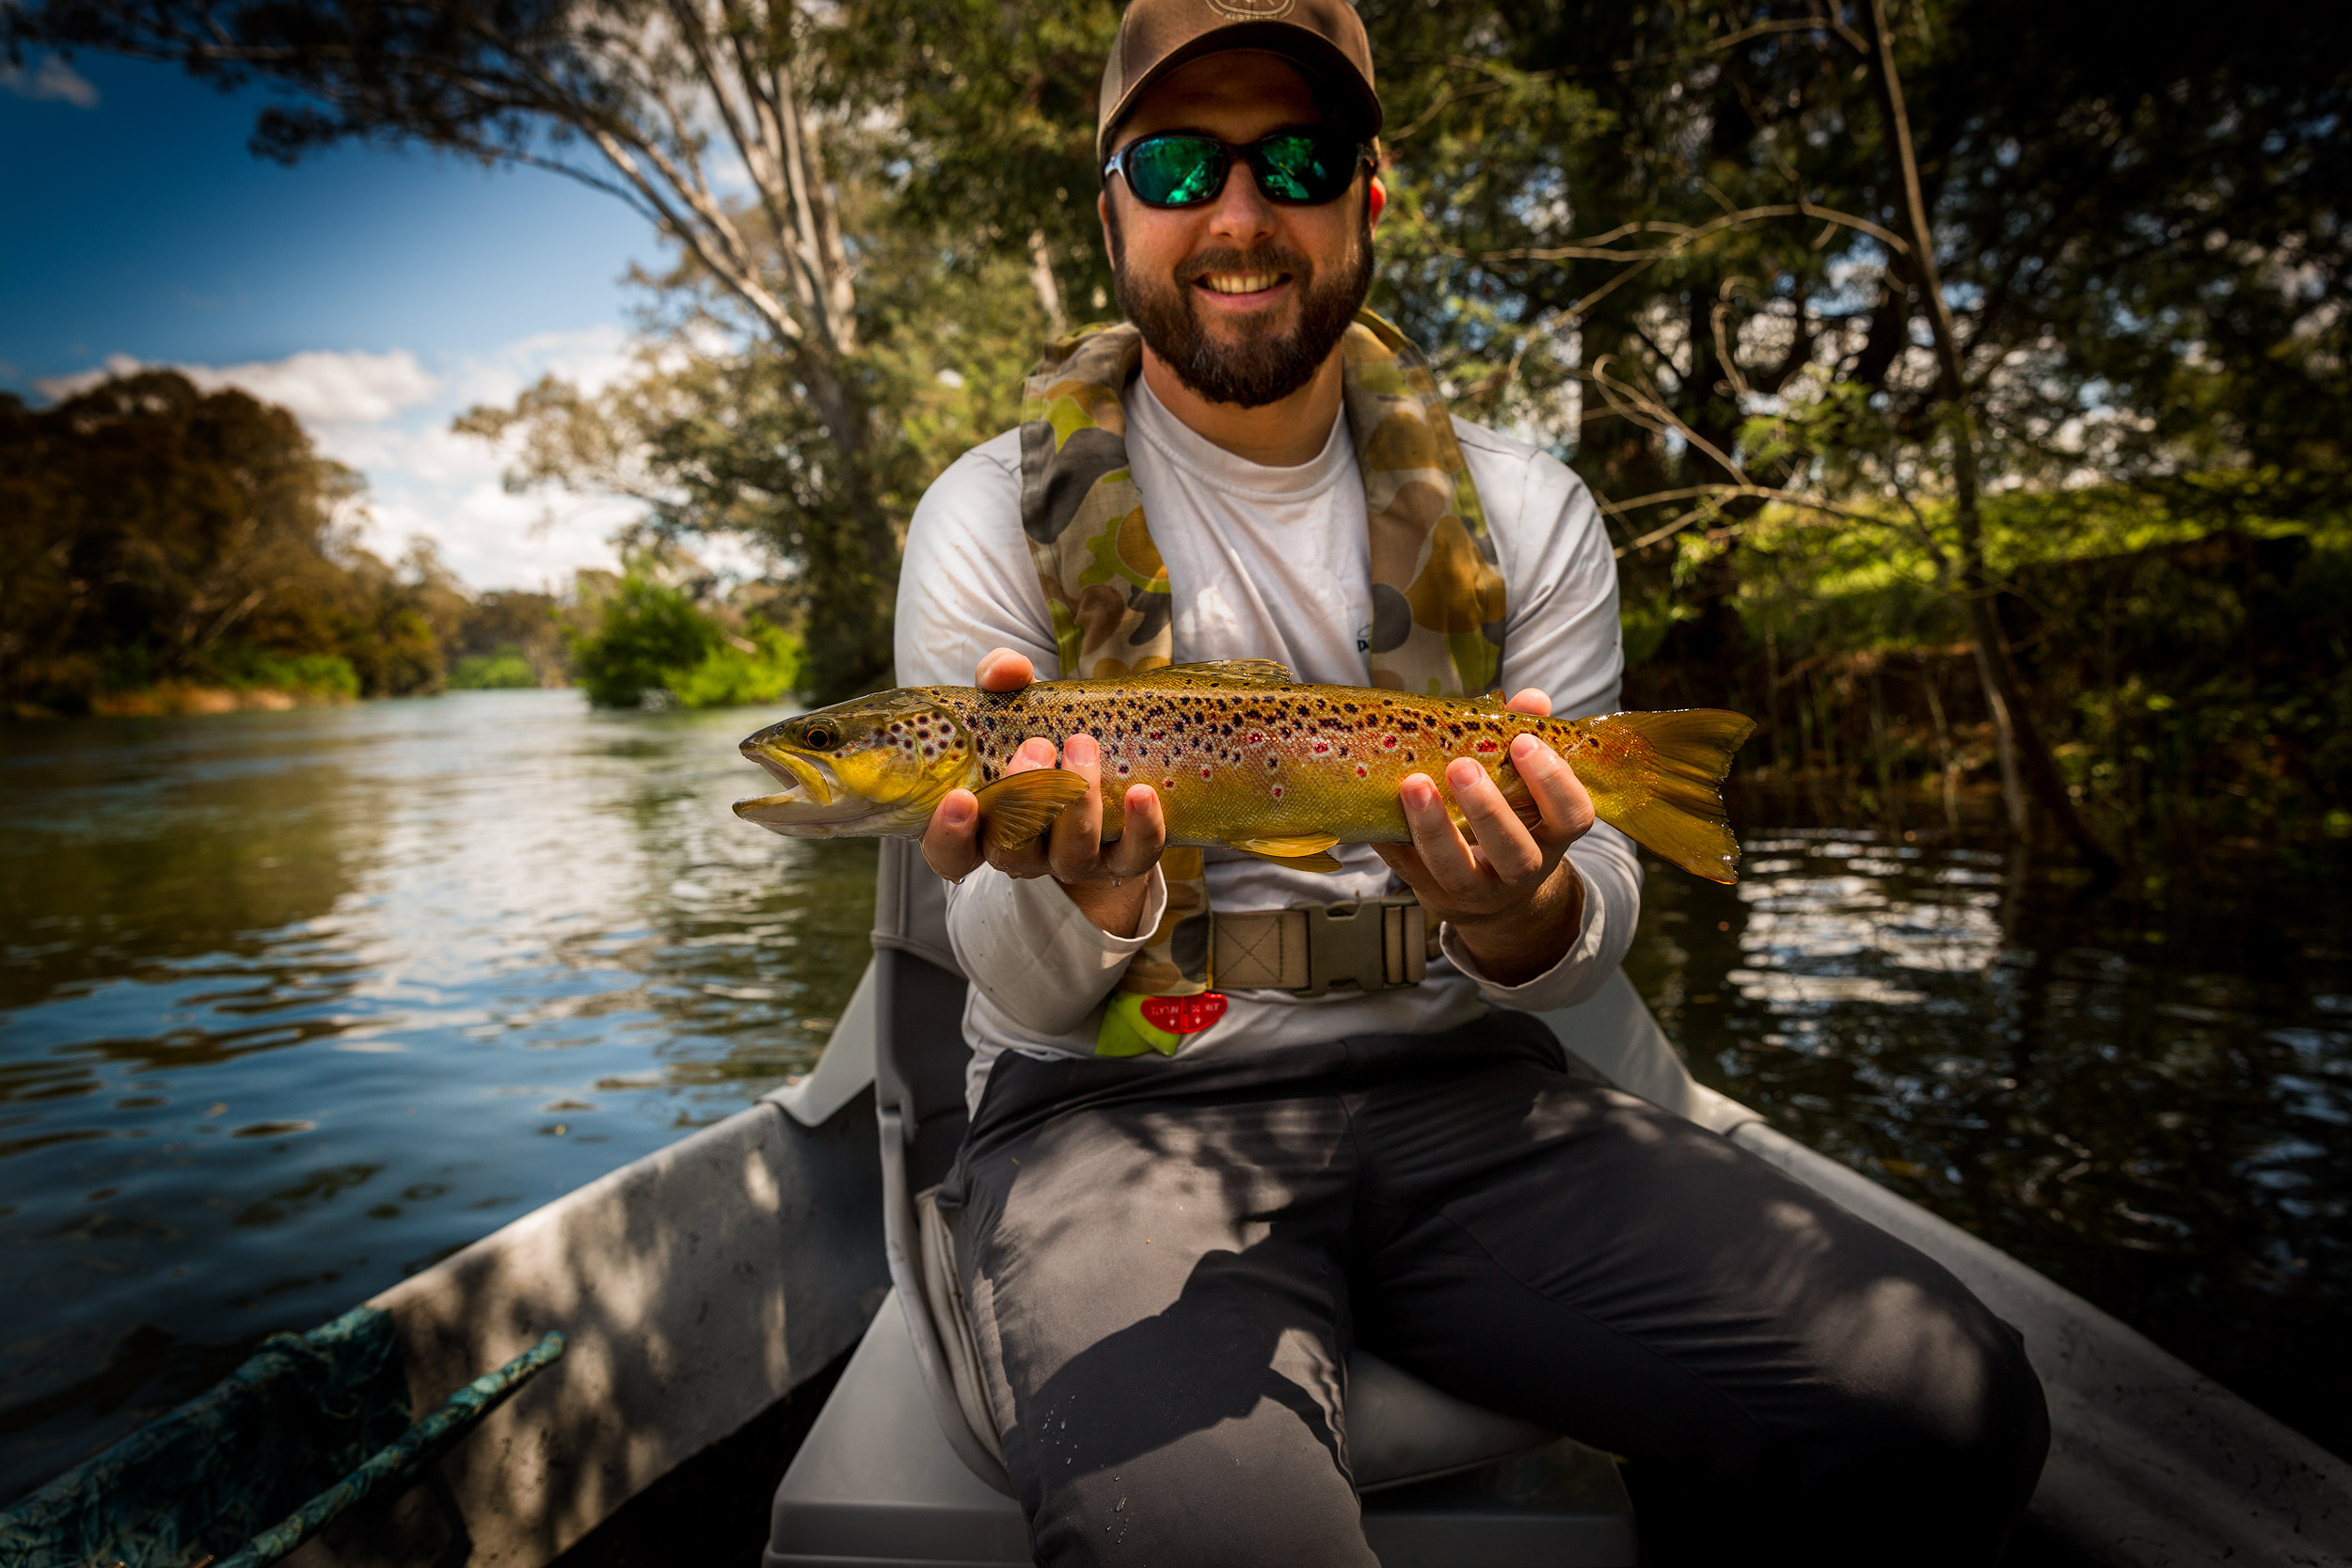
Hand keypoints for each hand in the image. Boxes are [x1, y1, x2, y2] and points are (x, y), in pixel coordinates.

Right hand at [920, 647, 1167, 936]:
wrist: (1107, 762)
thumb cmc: (1043, 734)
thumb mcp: (1014, 700)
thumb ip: (1000, 678)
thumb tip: (1007, 671)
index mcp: (984, 826)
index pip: (950, 854)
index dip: (949, 835)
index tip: (960, 798)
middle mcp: (1024, 852)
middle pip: (1012, 851)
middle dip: (1023, 798)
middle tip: (1036, 746)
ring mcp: (1073, 861)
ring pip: (1071, 857)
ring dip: (1078, 806)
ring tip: (1082, 747)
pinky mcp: (1122, 860)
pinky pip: (1132, 859)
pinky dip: (1140, 829)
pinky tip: (1141, 794)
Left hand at [1371, 688, 1596, 985]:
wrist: (1491, 894)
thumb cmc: (1510, 820)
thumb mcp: (1525, 786)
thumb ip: (1524, 737)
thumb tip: (1531, 698)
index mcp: (1552, 837)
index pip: (1573, 817)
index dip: (1554, 782)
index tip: (1522, 742)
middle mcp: (1522, 872)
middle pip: (1515, 854)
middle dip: (1488, 811)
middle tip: (1462, 766)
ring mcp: (1478, 892)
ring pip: (1459, 874)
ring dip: (1434, 829)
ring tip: (1413, 785)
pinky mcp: (1434, 895)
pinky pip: (1409, 872)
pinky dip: (1392, 841)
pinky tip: (1378, 807)